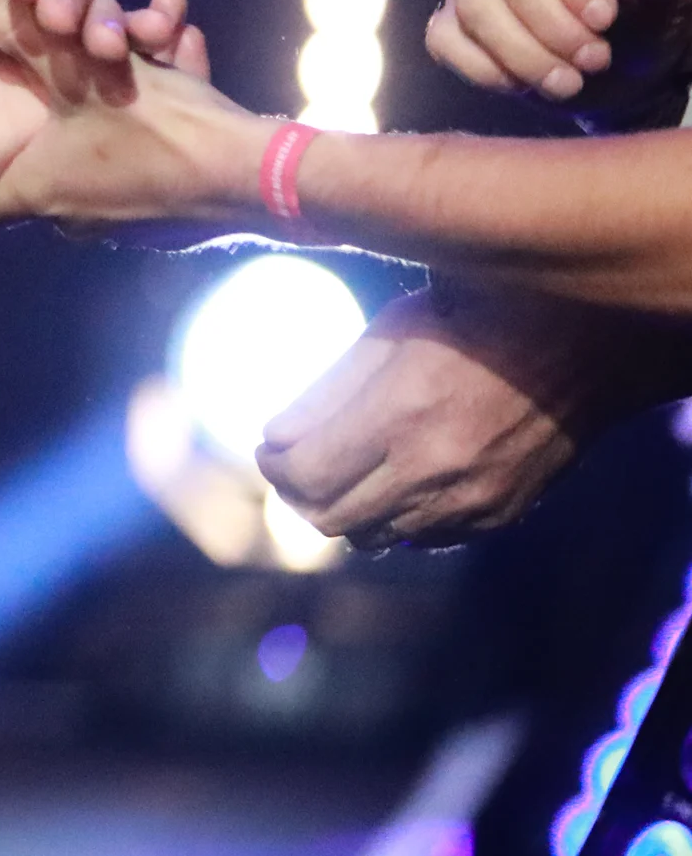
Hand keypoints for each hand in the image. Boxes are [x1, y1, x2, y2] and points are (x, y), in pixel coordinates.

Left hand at [0, 18, 266, 237]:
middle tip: (75, 66)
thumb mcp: (75, 67)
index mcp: (35, 193)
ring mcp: (123, 218)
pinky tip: (186, 57)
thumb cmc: (153, 126)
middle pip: (43, 166)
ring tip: (147, 46)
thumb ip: (16, 35)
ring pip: (104, 148)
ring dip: (118, 98)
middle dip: (62, 111)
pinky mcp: (171, 210)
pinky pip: (149, 153)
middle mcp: (71, 216)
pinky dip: (158, 113)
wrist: (253, 175)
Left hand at [256, 286, 691, 548]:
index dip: (272, 463)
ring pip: (373, 536)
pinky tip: (397, 480)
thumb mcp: (391, 330)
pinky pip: (424, 539)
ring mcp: (473, 500)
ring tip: (341, 470)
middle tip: (294, 462)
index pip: (303, 475)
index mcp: (401, 414)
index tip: (268, 445)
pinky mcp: (501, 514)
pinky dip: (396, 519)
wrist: (587, 343)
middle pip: (329, 518)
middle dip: (298, 492)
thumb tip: (272, 436)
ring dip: (345, 509)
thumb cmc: (479, 316)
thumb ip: (328, 390)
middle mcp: (436, 469)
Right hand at [427, 0, 688, 111]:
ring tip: (571, 81)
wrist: (628, 59)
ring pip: (473, 6)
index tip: (605, 18)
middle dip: (553, 25)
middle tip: (596, 59)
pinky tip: (529, 82)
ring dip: (524, 55)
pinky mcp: (451, 14)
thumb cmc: (655, 8)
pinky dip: (487, 70)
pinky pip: (446, 39)